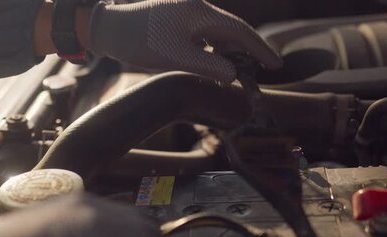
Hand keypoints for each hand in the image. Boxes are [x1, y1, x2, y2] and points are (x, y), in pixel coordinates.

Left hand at [89, 0, 282, 82]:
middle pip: (231, 32)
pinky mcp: (177, 22)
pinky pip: (203, 38)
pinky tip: (213, 68)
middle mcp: (197, 9)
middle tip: (260, 74)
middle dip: (247, 54)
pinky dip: (212, 53)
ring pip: (217, 36)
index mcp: (200, 11)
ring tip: (237, 76)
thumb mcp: (177, 57)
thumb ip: (209, 66)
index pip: (240, 31)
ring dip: (229, 55)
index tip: (277, 65)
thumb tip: (233, 76)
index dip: (260, 49)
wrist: (109, 29)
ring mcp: (187, 14)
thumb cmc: (140, 41)